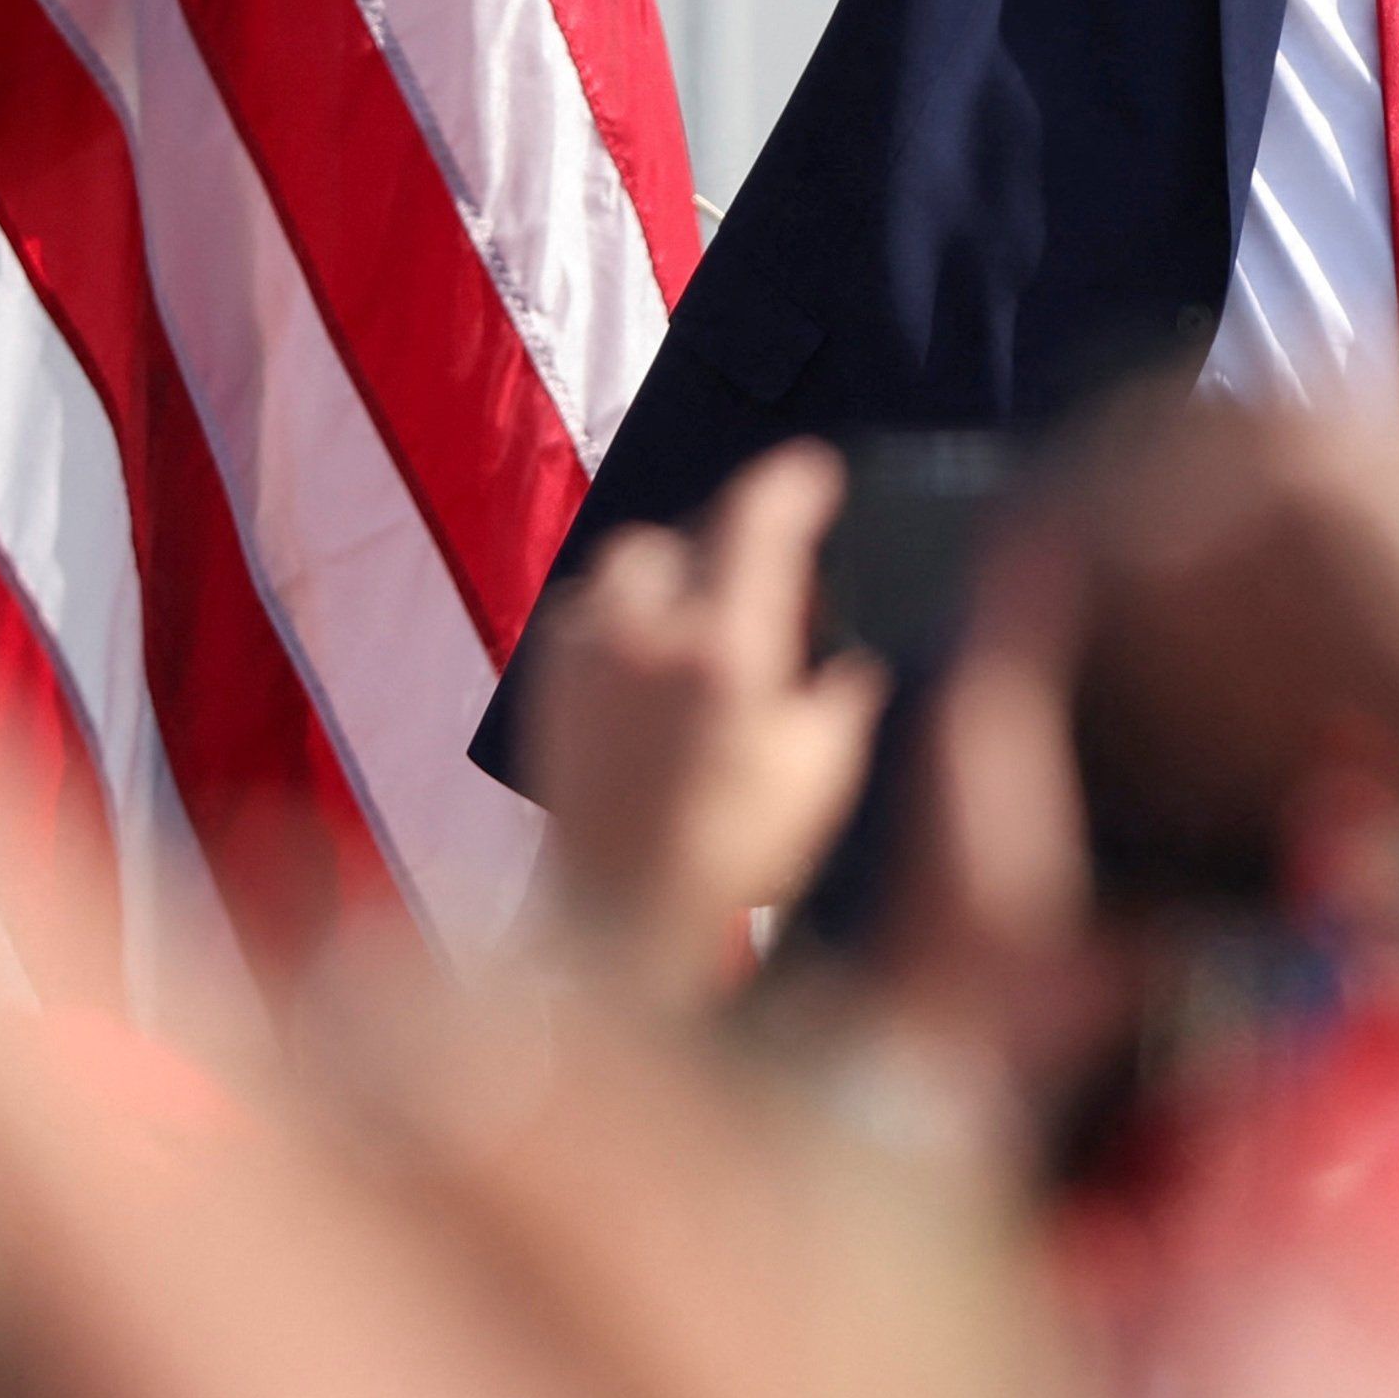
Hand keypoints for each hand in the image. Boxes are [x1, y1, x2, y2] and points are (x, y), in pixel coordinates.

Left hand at [513, 443, 892, 999]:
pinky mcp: (549, 694)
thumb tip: (850, 664)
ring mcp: (585, 661)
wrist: (623, 924)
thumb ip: (843, 700)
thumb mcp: (825, 776)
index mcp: (725, 646)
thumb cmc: (734, 856)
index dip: (794, 482)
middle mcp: (645, 636)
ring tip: (698, 627)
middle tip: (763, 591)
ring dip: (663, 581)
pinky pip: (579, 619)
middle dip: (723, 547)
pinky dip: (614, 622)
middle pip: (679, 536)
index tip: (817, 472)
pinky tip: (640, 666)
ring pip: (619, 572)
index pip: (757, 520)